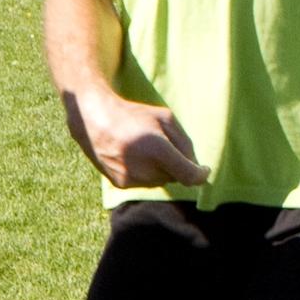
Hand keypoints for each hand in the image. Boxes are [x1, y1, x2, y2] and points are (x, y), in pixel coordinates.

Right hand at [64, 88, 208, 188]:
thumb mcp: (165, 117)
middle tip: (161, 145)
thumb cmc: (134, 115)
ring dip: (160, 169)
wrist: (94, 121)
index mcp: (157, 149)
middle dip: (175, 164)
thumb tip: (195, 166)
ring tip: (143, 149)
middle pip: (174, 176)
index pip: (188, 175)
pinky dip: (145, 172)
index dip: (200, 175)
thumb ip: (185, 143)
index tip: (205, 170)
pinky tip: (132, 156)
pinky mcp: (121, 184)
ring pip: (160, 181)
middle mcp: (143, 168)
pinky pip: (144, 182)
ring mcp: (130, 179)